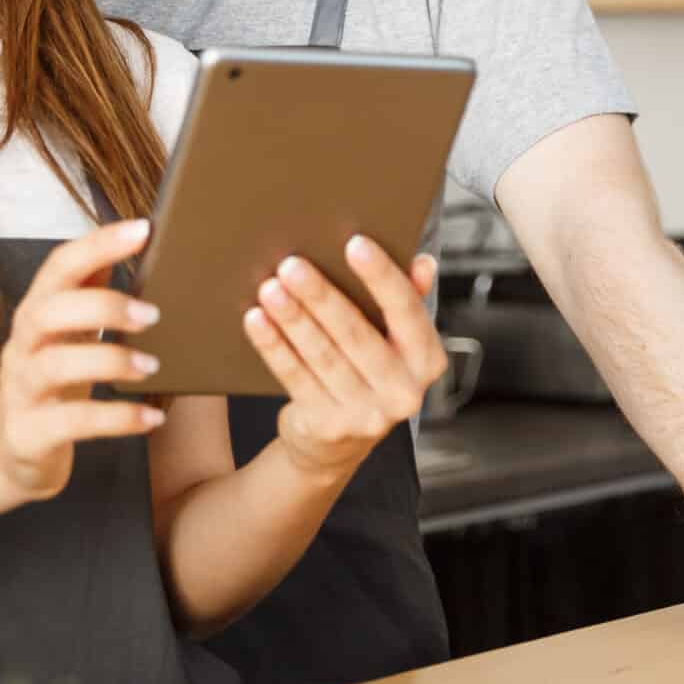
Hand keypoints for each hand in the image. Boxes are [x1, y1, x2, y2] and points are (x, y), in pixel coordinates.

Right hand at [0, 219, 166, 503]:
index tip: (143, 229)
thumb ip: (92, 289)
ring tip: (153, 366)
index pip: (59, 266)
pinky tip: (151, 417)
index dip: (98, 244)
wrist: (7, 452)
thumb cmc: (52, 381)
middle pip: (47, 311)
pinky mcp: (28, 434)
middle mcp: (22, 346)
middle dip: (102, 306)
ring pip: (55, 365)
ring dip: (110, 361)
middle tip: (153, 314)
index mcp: (36, 312)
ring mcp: (20, 391)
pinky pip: (71, 423)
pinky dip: (116, 419)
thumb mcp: (68, 332)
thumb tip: (134, 237)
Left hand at [243, 236, 444, 481]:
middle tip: (292, 264)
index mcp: (427, 360)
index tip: (354, 243)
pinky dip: (274, 347)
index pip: (407, 310)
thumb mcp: (395, 339)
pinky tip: (256, 320)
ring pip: (322, 356)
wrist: (340, 440)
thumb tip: (421, 263)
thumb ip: (408, 299)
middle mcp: (404, 392)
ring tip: (270, 288)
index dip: (381, 276)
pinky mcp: (329, 427)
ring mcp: (367, 416)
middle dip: (321, 296)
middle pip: (357, 334)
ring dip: (293, 318)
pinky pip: (296, 378)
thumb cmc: (368, 369)